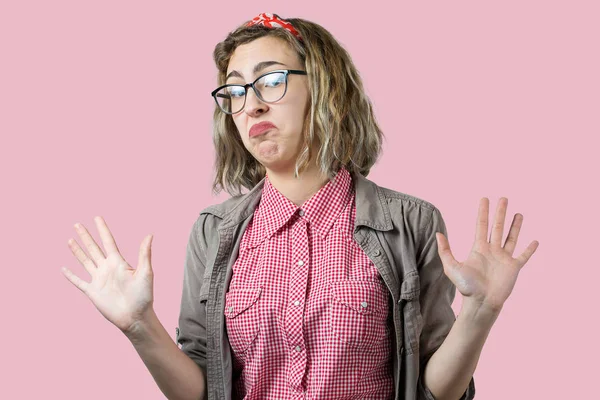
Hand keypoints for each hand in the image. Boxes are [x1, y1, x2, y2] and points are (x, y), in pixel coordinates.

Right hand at [61, 216, 154, 334]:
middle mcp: (107, 268)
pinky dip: (71, 276)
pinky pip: (79, 282)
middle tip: (77, 224)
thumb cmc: (143, 295)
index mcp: (119, 262)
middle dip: (86, 236)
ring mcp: (99, 280)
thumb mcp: (145, 272)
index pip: (108, 242)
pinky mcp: (92, 292)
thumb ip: (144, 253)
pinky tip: (63, 269)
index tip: (97, 217)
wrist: (135, 317)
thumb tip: (150, 235)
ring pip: (85, 261)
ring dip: (77, 251)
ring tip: (70, 240)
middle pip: (93, 248)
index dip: (102, 230)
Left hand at [435, 197, 538, 312]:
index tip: (484, 199)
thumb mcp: (452, 267)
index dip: (483, 212)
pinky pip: (523, 256)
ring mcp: (503, 259)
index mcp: (478, 248)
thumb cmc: (466, 287)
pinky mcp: (513, 268)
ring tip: (518, 213)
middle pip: (497, 227)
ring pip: (511, 238)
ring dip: (515, 226)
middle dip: (500, 213)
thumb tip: (438, 234)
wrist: (481, 303)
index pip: (481, 225)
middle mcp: (492, 251)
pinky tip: (535, 241)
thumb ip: (445, 251)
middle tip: (503, 198)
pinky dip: (529, 249)